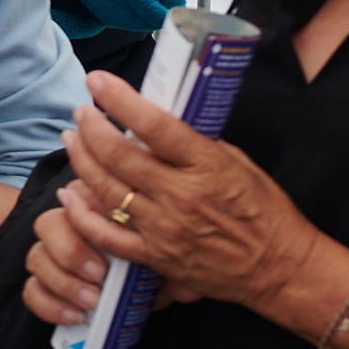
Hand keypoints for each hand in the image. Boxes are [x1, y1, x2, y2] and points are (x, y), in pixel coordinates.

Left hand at [35, 71, 323, 322]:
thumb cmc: (265, 211)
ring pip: (106, 190)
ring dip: (81, 161)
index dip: (120, 99)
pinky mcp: (155, 256)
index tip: (98, 82)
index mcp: (206, 165)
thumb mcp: (238, 162)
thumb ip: (196, 143)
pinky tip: (70, 195)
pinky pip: (106, 235)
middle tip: (80, 112)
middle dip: (91, 128)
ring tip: (72, 141)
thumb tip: (156, 121)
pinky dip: (82, 214)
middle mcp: (181, 195)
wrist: (279, 267)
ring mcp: (165, 228)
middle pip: (119, 155)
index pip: (154, 124)